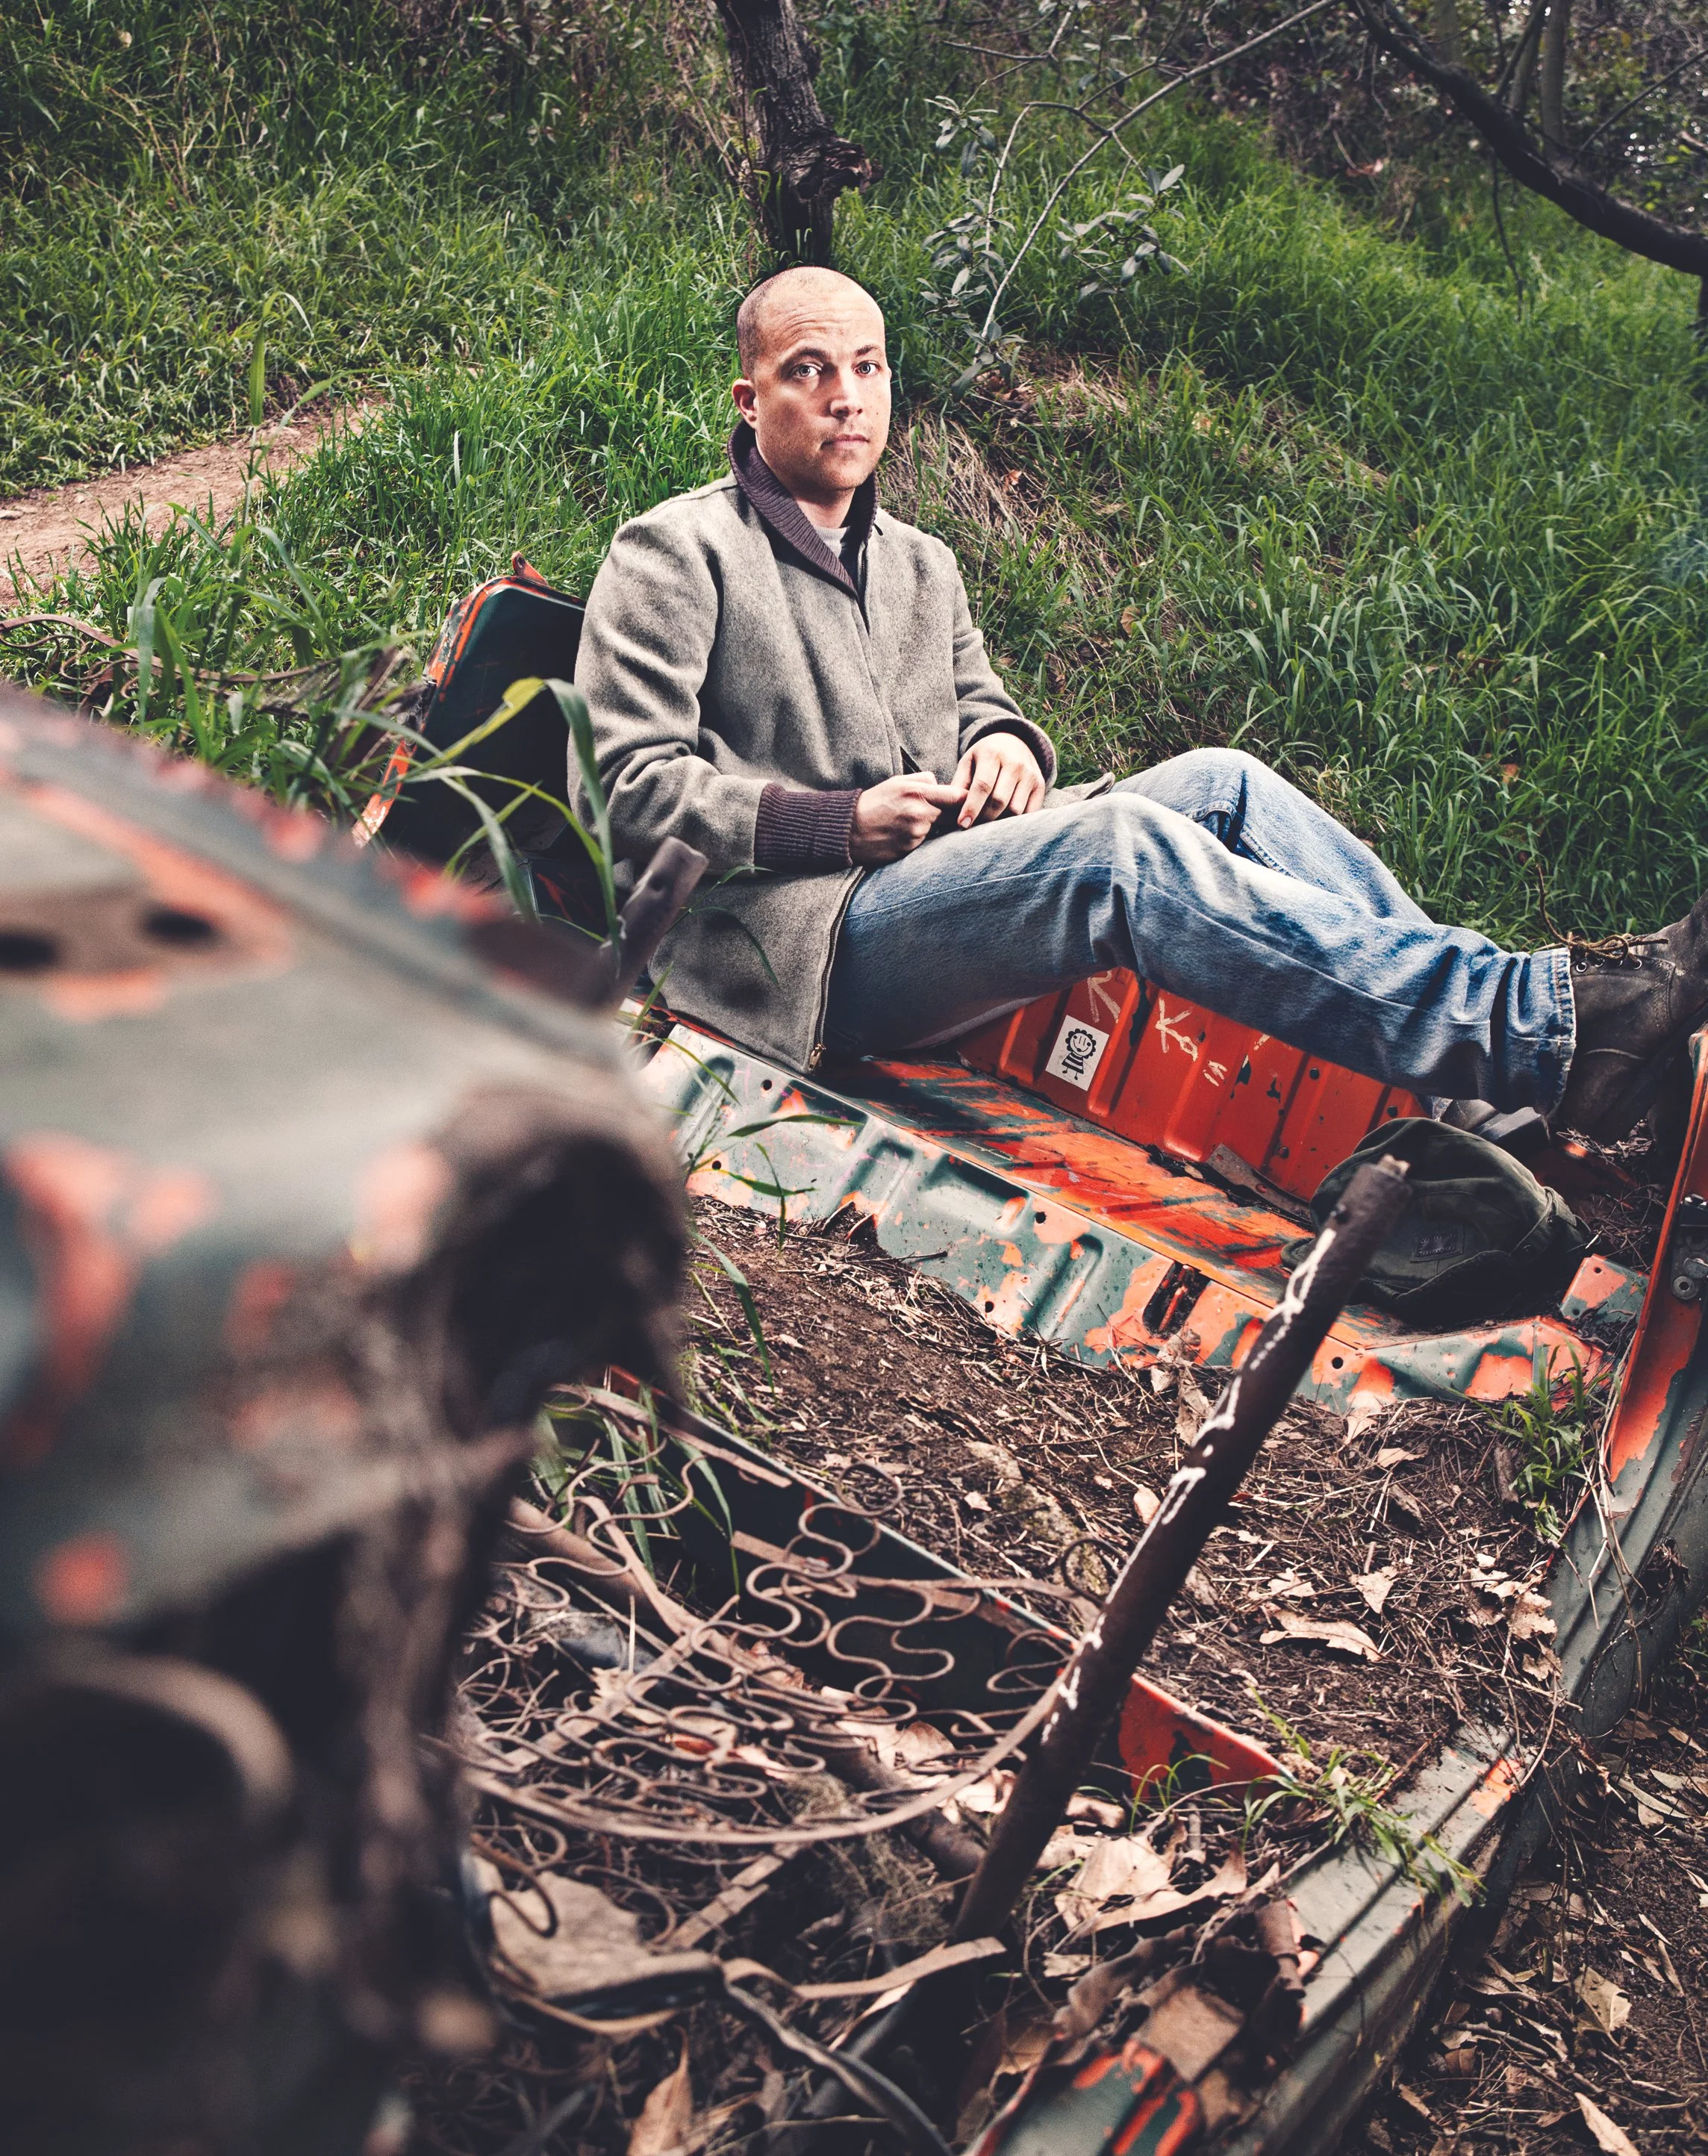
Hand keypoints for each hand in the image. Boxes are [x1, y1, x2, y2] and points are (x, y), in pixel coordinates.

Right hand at [849, 773, 966, 863]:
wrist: (850, 829)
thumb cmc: (874, 803)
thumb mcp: (897, 782)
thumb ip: (923, 781)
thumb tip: (942, 784)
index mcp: (917, 791)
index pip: (957, 795)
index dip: (966, 799)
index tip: (968, 801)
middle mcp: (920, 812)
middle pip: (954, 814)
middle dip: (955, 814)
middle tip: (950, 813)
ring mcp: (917, 832)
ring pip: (939, 828)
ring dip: (935, 826)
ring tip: (911, 822)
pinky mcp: (911, 847)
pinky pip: (925, 840)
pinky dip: (921, 837)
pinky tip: (904, 833)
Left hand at [951, 734, 1046, 826]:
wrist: (1014, 742)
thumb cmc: (984, 757)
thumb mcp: (968, 762)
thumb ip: (959, 784)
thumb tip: (951, 809)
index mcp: (993, 754)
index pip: (983, 786)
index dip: (972, 807)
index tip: (963, 824)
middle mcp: (1015, 763)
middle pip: (999, 801)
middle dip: (984, 818)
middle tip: (973, 825)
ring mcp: (1030, 774)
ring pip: (1016, 810)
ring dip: (1000, 821)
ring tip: (987, 822)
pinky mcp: (1040, 785)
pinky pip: (1029, 812)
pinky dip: (1016, 821)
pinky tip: (1003, 819)